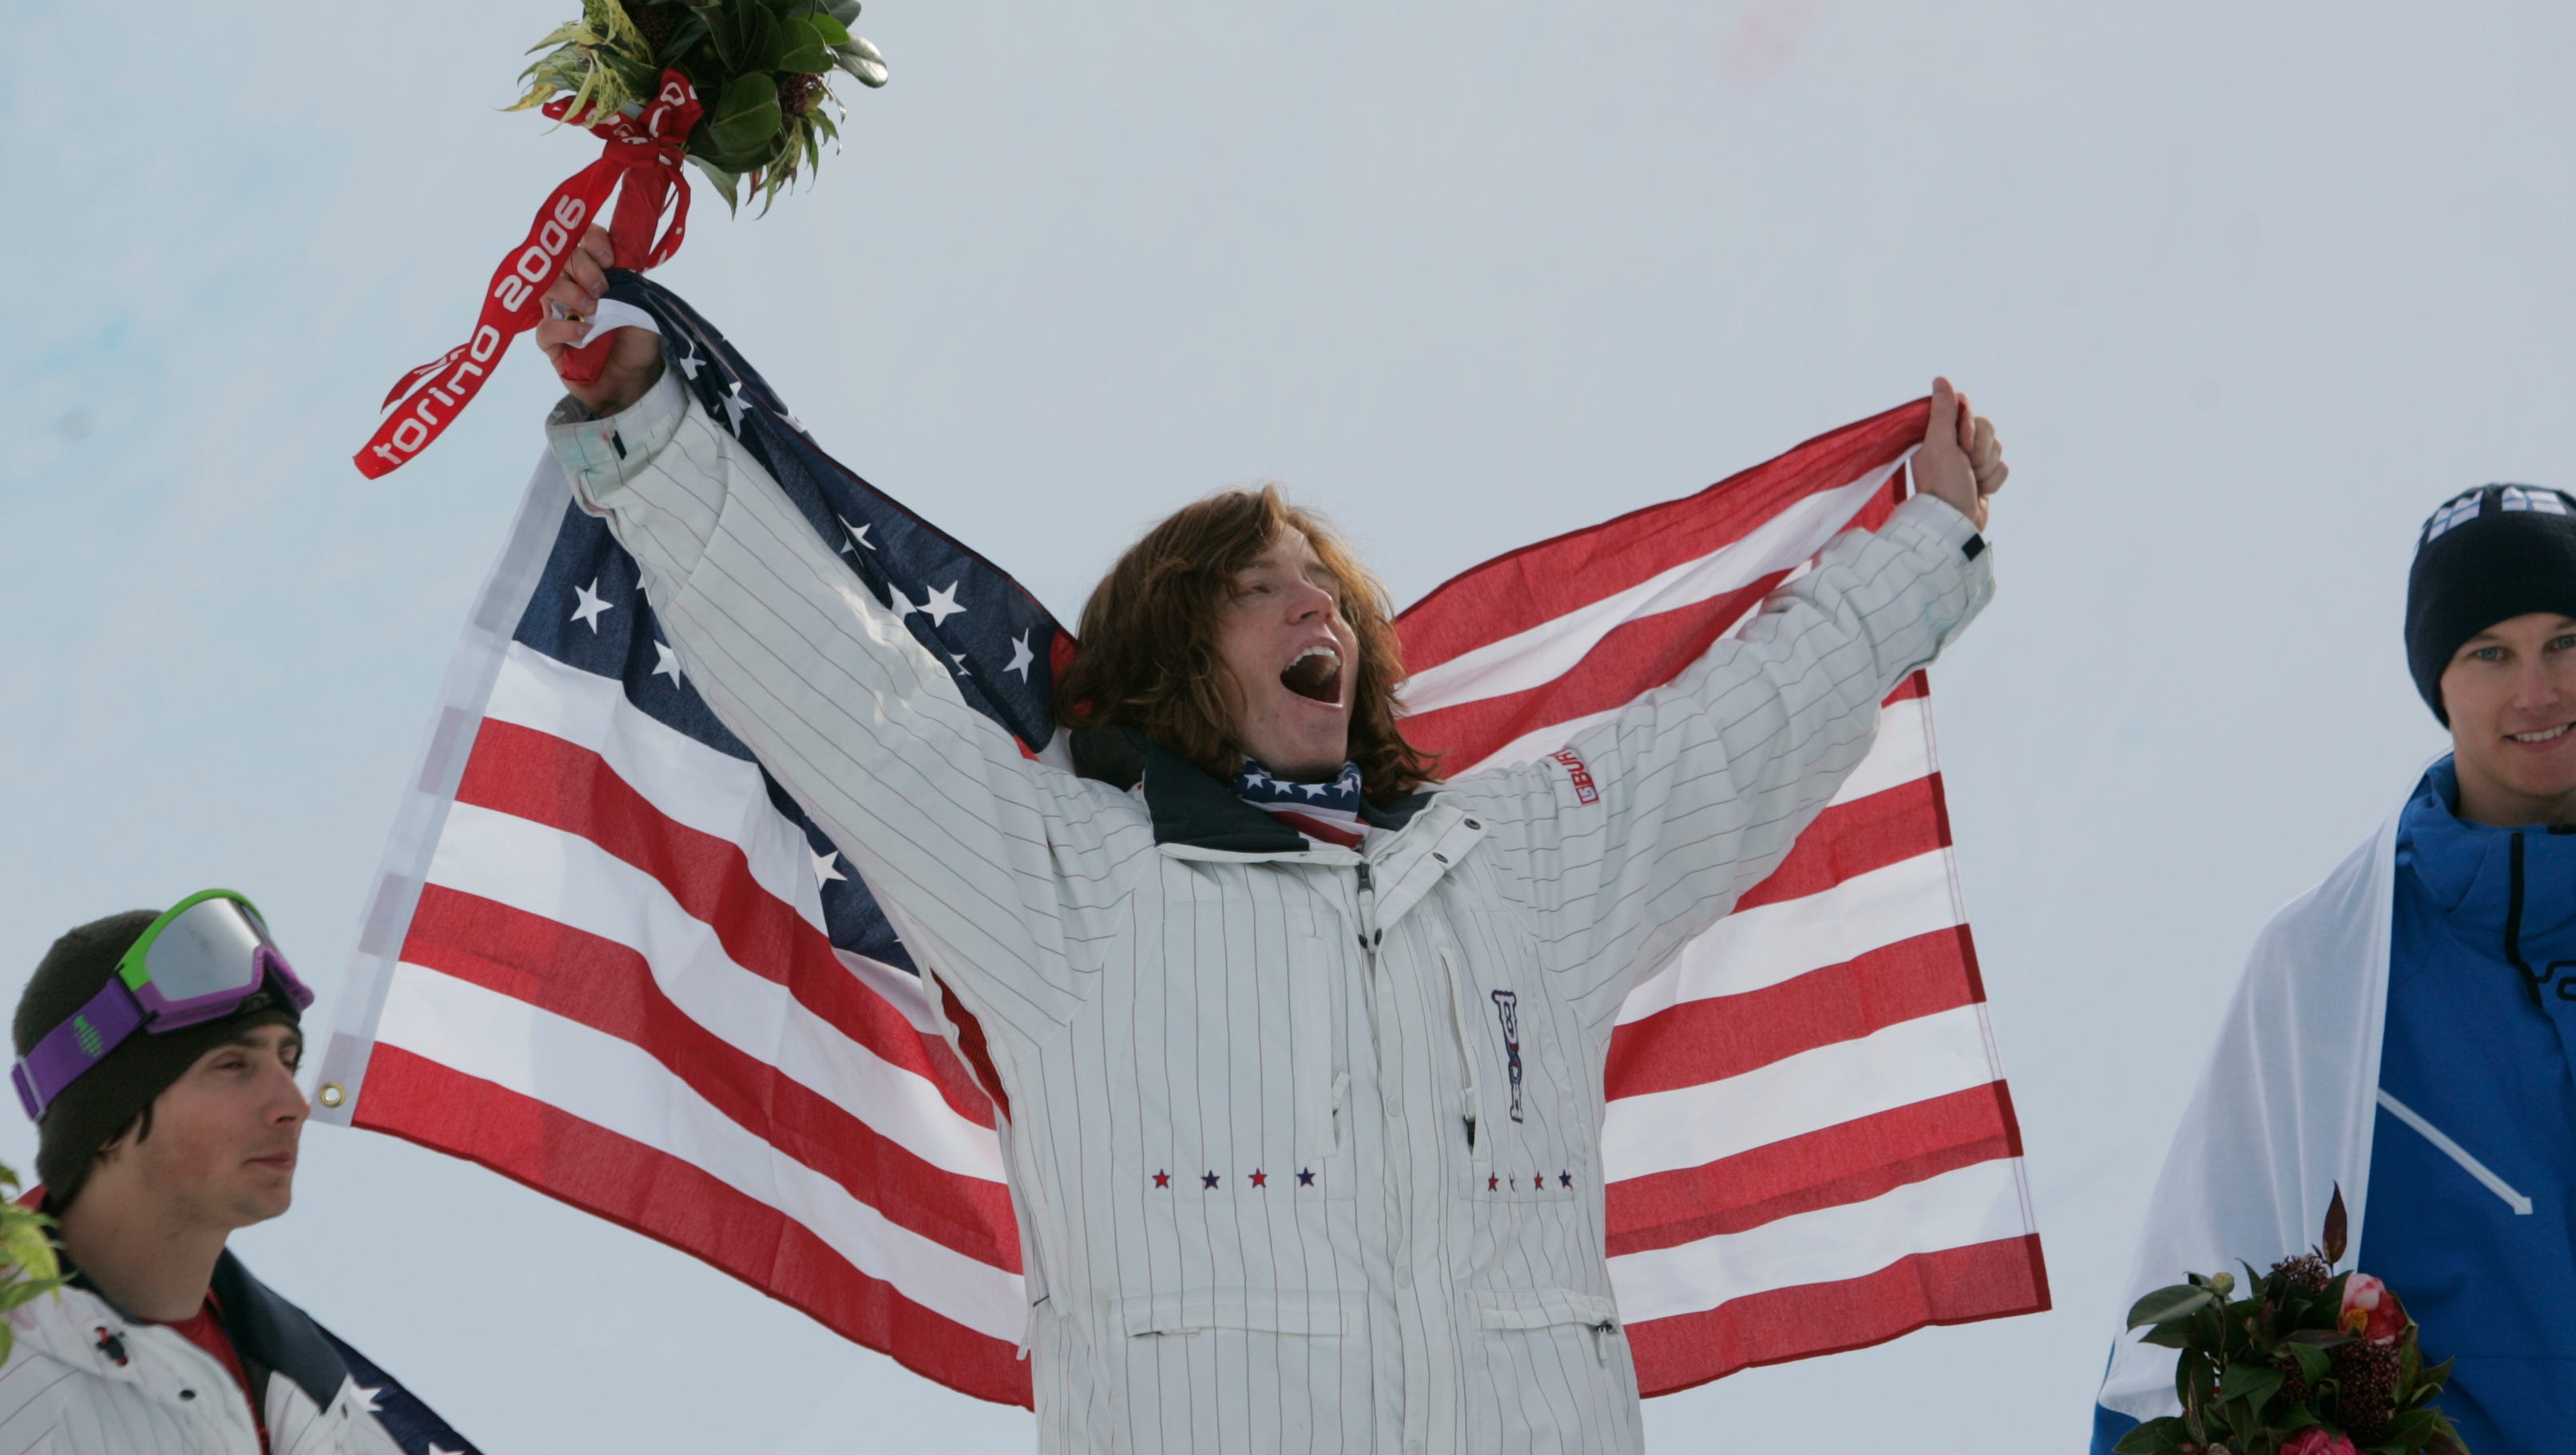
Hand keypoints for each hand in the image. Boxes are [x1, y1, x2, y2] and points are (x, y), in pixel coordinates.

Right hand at [534, 225, 665, 416]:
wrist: (635, 382)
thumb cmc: (638, 341)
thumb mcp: (644, 307)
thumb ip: (630, 282)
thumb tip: (616, 263)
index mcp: (597, 272)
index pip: (584, 239)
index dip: (593, 240)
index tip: (610, 259)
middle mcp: (573, 286)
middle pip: (561, 257)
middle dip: (583, 267)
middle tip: (603, 289)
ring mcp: (558, 312)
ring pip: (546, 286)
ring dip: (571, 292)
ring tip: (593, 310)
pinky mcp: (550, 342)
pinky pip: (544, 328)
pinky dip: (565, 329)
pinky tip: (585, 335)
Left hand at [1912, 377, 2007, 532]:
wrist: (1956, 523)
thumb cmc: (1943, 483)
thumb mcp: (1940, 444)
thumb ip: (1943, 411)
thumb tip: (1941, 378)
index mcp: (1937, 432)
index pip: (1964, 405)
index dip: (1969, 423)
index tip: (1961, 442)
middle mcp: (1952, 443)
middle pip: (1986, 425)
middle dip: (1980, 448)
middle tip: (1966, 465)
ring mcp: (1970, 460)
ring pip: (1997, 445)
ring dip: (1987, 466)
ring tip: (1971, 481)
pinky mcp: (1984, 475)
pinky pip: (2003, 466)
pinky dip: (1994, 480)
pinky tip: (1980, 491)